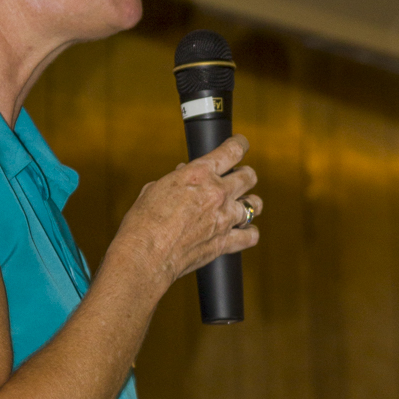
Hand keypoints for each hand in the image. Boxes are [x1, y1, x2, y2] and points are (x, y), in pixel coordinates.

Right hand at [110, 134, 262, 290]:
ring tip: (244, 205)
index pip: (232, 150)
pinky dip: (248, 233)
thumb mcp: (156, 189)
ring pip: (255, 204)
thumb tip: (184, 171)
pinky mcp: (225, 242)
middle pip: (249, 176)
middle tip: (239, 178)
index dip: (240, 143)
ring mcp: (224, 218)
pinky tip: (243, 232)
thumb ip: (176, 178)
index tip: (241, 143)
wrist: (145, 255)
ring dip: (250, 203)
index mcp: (199, 173)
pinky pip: (251, 235)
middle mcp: (217, 192)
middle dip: (246, 175)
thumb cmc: (143, 221)